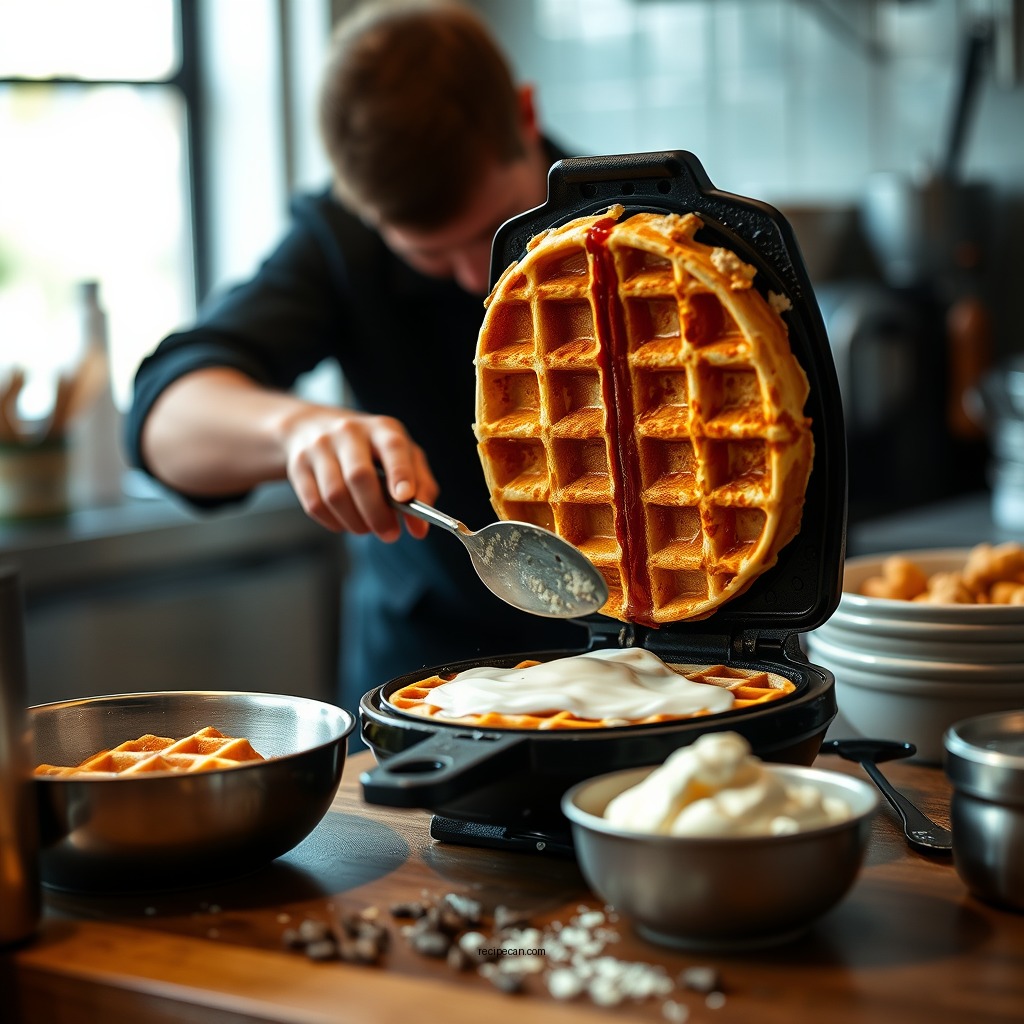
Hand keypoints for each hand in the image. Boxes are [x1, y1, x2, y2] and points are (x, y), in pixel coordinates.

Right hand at [282, 407, 438, 540]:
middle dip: (376, 513)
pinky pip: (315, 505)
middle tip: (390, 534)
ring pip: (335, 495)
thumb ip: (420, 488)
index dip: (400, 474)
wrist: (312, 428)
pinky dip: (334, 522)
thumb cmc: (371, 450)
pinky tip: (346, 521)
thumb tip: (419, 528)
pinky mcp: (298, 466)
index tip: (405, 499)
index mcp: (381, 429)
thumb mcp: (402, 456)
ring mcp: (319, 447)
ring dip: (355, 522)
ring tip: (367, 528)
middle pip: (359, 476)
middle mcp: (349, 432)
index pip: (393, 448)